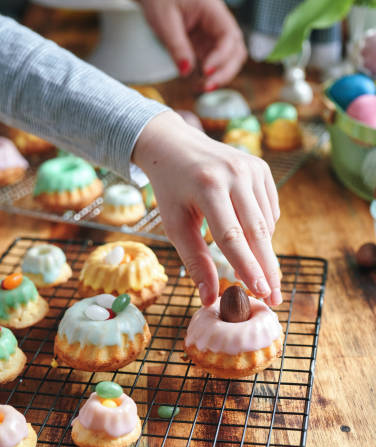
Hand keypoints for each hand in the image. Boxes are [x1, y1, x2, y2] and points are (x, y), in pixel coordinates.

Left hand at [129, 0, 246, 89]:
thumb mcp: (165, 22)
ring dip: (221, 77)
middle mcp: (219, 24)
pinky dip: (211, 77)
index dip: (221, 57)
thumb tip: (186, 71)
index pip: (229, 36)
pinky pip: (217, 65)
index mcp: (213, 11)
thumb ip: (177, 47)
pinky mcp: (208, 47)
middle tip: (207, 87)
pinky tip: (199, 85)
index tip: (206, 71)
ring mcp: (215, 36)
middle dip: (226, 72)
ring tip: (202, 88)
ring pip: (231, 60)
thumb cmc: (161, 0)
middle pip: (236, 51)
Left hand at [133, 111, 281, 306]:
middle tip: (274, 298)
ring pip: (266, 224)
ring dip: (261, 251)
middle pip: (257, 232)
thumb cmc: (172, 191)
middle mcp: (235, 174)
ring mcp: (252, 168)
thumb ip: (195, 262)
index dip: (248, 267)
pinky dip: (262, 230)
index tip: (261, 293)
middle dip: (267, 269)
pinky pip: (269, 211)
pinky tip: (248, 235)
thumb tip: (209, 299)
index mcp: (208, 187)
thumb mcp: (175, 226)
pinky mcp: (262, 168)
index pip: (233, 237)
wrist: (176, 146)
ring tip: (252, 268)